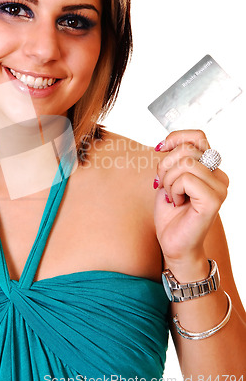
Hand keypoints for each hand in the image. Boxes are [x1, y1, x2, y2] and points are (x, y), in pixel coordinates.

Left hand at [153, 130, 228, 271]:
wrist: (173, 244)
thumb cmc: (171, 214)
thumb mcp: (168, 179)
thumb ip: (173, 160)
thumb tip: (164, 143)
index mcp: (211, 168)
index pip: (198, 136)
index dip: (176, 138)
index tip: (160, 149)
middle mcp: (219, 176)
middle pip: (187, 149)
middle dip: (165, 166)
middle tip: (164, 186)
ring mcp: (219, 188)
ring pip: (185, 163)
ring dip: (168, 180)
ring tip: (171, 196)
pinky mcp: (214, 200)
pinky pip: (186, 180)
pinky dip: (174, 190)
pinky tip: (177, 203)